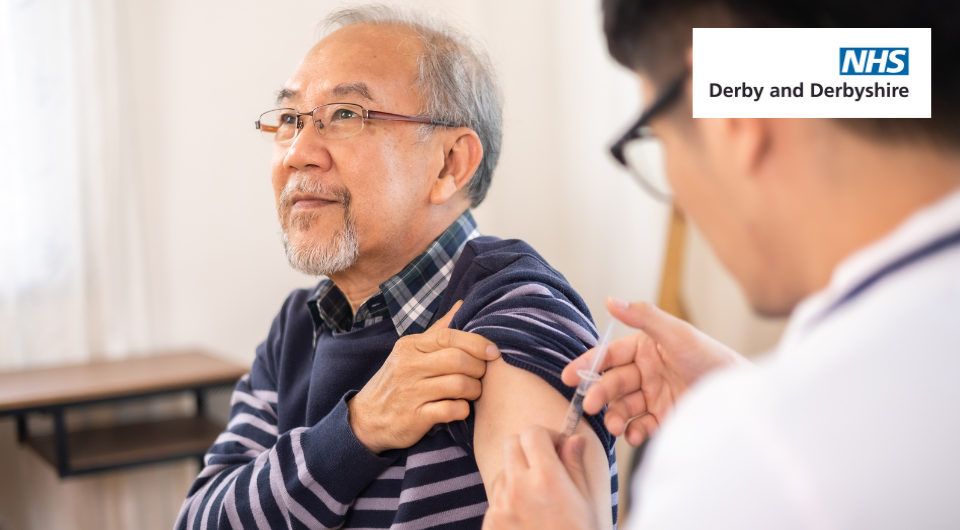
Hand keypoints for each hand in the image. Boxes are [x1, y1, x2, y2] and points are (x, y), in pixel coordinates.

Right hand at [349, 301, 500, 452]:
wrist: (367, 419)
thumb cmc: (397, 382)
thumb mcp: (411, 352)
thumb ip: (438, 330)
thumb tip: (462, 305)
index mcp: (410, 346)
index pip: (449, 336)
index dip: (477, 343)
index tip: (493, 351)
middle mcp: (408, 367)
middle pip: (457, 360)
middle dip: (478, 368)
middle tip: (481, 375)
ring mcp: (411, 393)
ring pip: (458, 385)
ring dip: (474, 390)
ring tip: (473, 392)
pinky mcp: (414, 418)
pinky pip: (451, 410)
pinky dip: (463, 409)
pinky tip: (461, 408)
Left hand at [483, 427, 599, 529]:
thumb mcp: (586, 501)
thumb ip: (574, 465)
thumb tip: (572, 438)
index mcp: (546, 478)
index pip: (532, 433)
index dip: (546, 436)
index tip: (556, 448)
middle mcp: (518, 488)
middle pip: (511, 444)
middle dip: (527, 448)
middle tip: (544, 464)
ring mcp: (500, 508)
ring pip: (502, 472)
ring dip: (516, 476)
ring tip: (538, 499)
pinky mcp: (490, 525)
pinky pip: (495, 500)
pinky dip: (508, 503)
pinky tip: (528, 520)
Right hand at [562, 298, 749, 445]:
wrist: (739, 393)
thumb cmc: (711, 357)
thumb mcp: (676, 332)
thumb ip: (642, 317)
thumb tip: (610, 299)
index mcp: (645, 348)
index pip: (609, 356)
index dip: (588, 364)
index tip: (568, 377)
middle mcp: (647, 371)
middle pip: (613, 383)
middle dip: (600, 394)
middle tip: (591, 405)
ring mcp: (654, 396)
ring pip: (623, 406)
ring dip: (614, 415)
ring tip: (614, 425)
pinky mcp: (664, 418)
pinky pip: (640, 426)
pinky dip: (633, 432)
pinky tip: (633, 435)